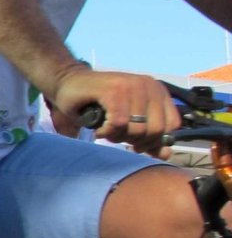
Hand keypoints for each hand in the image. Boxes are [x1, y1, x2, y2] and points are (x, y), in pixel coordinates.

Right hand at [49, 66, 179, 154]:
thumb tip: (165, 155)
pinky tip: (99, 130)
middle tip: (116, 136)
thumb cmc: (96, 103)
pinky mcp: (114, 90)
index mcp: (157, 91)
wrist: (67, 83)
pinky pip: (119, 123)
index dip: (154, 141)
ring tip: (107, 131)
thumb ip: (147, 137)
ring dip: (118, 138)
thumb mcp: (127, 121)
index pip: (171, 125)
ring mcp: (132, 86)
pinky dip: (108, 132)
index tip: (135, 143)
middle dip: (134, 141)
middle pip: (155, 131)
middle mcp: (149, 85)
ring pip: (137, 129)